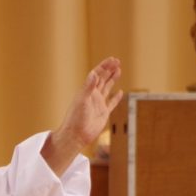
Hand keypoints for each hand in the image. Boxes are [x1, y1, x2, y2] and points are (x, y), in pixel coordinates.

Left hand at [40, 57, 122, 175]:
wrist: (76, 135)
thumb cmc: (75, 118)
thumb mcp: (82, 100)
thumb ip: (88, 87)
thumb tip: (94, 73)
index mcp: (87, 91)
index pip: (97, 74)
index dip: (104, 66)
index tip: (113, 59)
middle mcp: (92, 96)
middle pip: (102, 79)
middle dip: (109, 70)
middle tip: (117, 61)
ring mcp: (98, 104)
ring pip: (107, 88)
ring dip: (112, 79)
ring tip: (118, 70)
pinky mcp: (103, 113)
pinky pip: (111, 103)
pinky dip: (116, 97)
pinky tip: (120, 92)